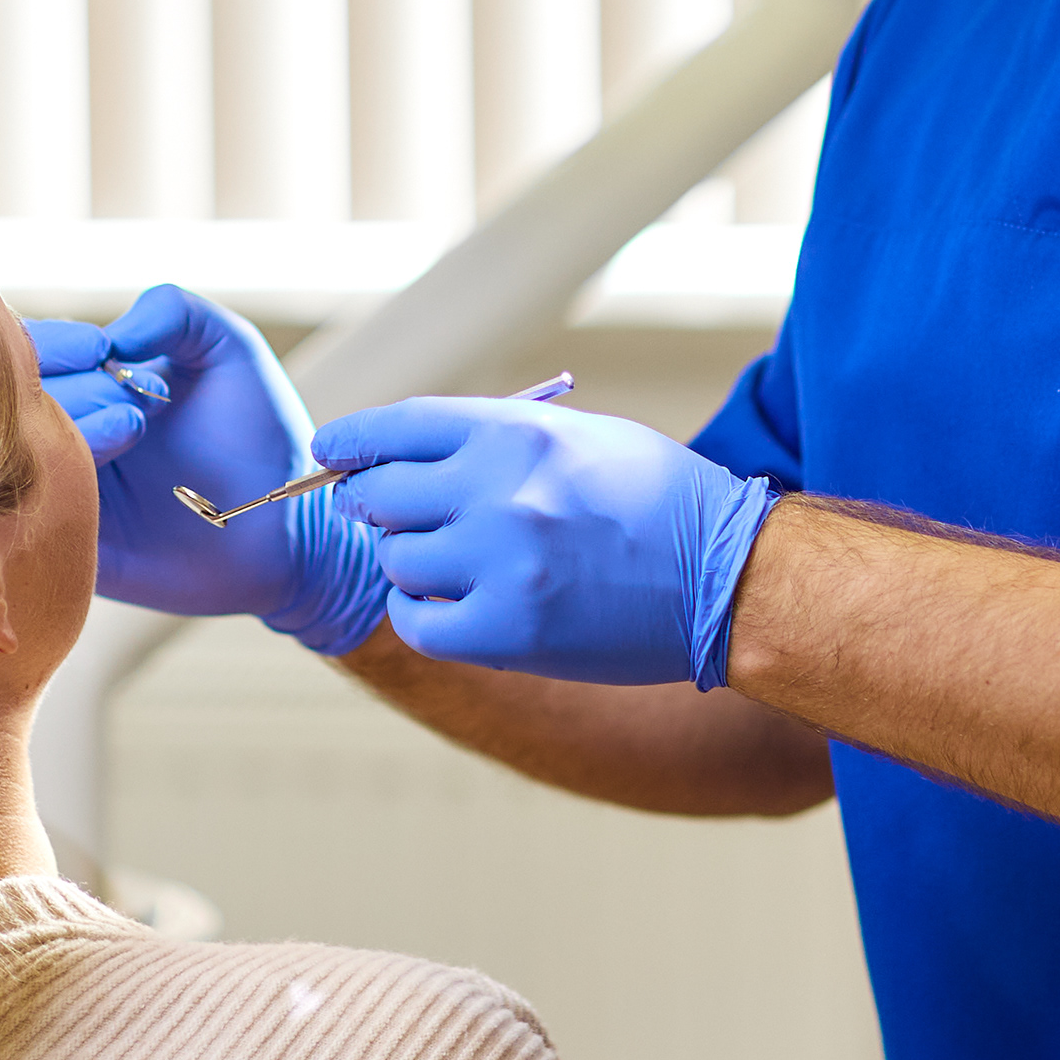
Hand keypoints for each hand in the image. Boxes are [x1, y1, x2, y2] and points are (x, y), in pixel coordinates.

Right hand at [25, 287, 386, 651]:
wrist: (287, 522)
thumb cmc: (259, 433)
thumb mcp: (229, 348)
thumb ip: (173, 311)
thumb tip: (112, 336)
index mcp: (91, 383)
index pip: (29, 352)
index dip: (54, 344)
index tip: (103, 350)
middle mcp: (68, 432)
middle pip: (18, 402)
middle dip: (74, 388)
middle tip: (135, 403)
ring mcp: (66, 488)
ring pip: (21, 455)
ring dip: (73, 431)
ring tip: (133, 429)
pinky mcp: (73, 543)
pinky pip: (31, 518)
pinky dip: (56, 489)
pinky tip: (99, 478)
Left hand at [315, 398, 778, 686]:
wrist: (730, 577)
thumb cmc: (657, 500)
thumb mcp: (578, 437)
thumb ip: (492, 441)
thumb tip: (404, 458)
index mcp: (517, 433)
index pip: (397, 427)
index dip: (352, 442)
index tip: (329, 453)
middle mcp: (500, 491)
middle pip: (381, 495)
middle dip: (379, 505)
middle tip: (393, 517)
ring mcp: (501, 563)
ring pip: (395, 560)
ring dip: (410, 563)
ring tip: (451, 565)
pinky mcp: (507, 631)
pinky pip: (417, 621)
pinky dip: (423, 614)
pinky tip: (452, 606)